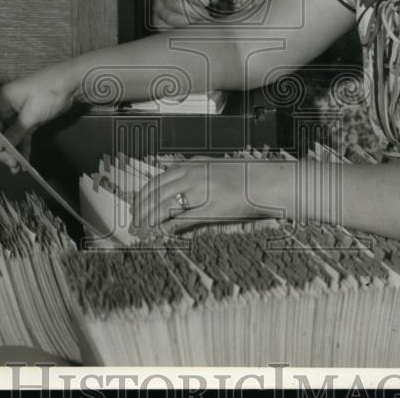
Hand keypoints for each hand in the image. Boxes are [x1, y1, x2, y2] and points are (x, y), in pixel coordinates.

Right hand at [0, 62, 77, 172]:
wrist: (71, 83)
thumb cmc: (50, 91)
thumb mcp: (33, 112)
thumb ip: (17, 130)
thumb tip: (5, 147)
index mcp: (0, 100)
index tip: (0, 147)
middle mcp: (4, 108)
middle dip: (0, 150)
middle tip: (12, 163)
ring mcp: (15, 116)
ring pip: (6, 138)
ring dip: (10, 153)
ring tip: (17, 168)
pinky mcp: (27, 121)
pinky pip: (19, 138)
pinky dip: (21, 149)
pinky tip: (24, 163)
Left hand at [130, 158, 289, 239]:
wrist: (265, 181)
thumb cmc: (244, 176)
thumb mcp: (215, 167)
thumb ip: (195, 172)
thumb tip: (178, 182)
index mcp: (193, 164)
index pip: (158, 180)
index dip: (143, 195)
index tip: (136, 205)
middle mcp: (193, 175)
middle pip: (157, 193)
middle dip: (141, 209)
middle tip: (133, 223)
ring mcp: (200, 191)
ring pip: (164, 206)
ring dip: (149, 220)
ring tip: (141, 232)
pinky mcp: (209, 208)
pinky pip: (181, 219)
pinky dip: (166, 228)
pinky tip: (159, 235)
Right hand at [150, 0, 218, 28]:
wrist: (185, 2)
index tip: (206, 1)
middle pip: (174, 2)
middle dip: (194, 10)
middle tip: (206, 14)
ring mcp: (158, 9)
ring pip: (171, 17)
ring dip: (189, 21)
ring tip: (201, 22)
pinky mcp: (158, 23)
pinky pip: (167, 28)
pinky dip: (181, 30)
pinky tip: (192, 29)